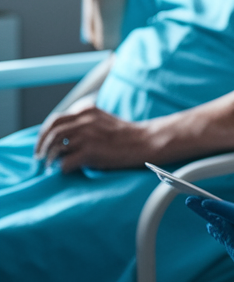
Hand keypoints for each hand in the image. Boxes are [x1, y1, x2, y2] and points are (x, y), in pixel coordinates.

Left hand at [35, 105, 156, 172]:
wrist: (146, 142)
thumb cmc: (125, 135)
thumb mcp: (102, 120)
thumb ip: (84, 122)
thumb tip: (63, 138)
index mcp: (86, 110)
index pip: (55, 120)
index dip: (45, 134)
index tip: (42, 145)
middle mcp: (85, 120)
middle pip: (51, 132)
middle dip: (41, 146)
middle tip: (40, 158)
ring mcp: (87, 135)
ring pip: (55, 147)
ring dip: (50, 159)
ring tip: (50, 166)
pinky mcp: (91, 151)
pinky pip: (66, 162)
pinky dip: (62, 168)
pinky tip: (67, 171)